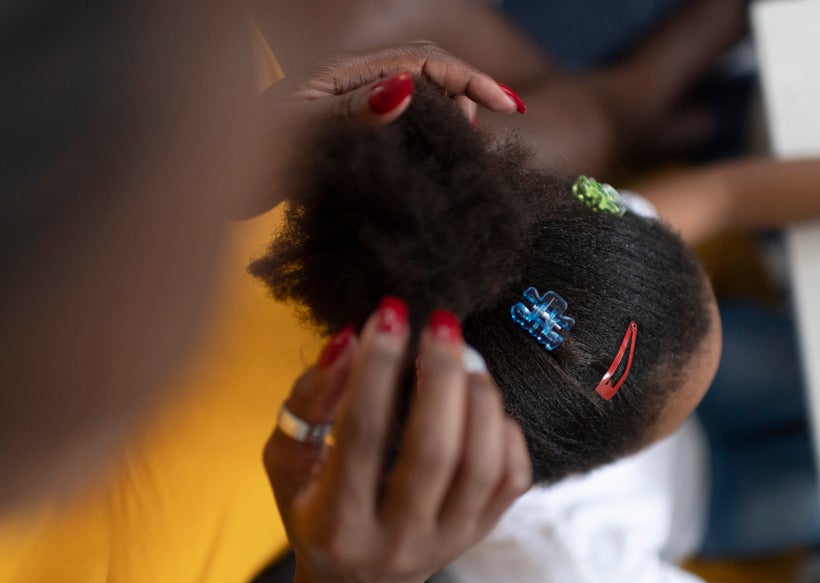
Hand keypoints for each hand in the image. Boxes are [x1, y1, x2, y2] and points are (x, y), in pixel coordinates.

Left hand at [232, 42, 523, 217]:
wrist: (208, 184)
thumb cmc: (246, 160)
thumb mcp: (300, 135)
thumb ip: (351, 111)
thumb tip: (408, 88)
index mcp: (342, 69)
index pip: (423, 60)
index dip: (471, 79)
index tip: (510, 107)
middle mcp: (349, 76)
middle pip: (425, 68)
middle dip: (463, 94)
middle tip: (475, 139)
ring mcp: (347, 98)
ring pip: (415, 90)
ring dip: (445, 112)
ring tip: (459, 147)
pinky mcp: (345, 123)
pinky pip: (398, 114)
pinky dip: (424, 128)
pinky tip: (429, 153)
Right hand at [264, 301, 529, 582]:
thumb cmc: (315, 509)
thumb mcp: (288, 463)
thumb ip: (308, 403)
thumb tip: (348, 339)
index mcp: (337, 524)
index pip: (362, 435)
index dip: (377, 368)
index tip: (388, 314)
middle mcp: (396, 541)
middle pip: (433, 451)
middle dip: (440, 375)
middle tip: (439, 324)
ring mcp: (446, 541)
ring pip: (482, 464)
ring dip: (479, 397)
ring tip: (464, 356)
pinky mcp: (480, 533)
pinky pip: (512, 477)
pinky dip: (505, 429)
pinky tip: (480, 402)